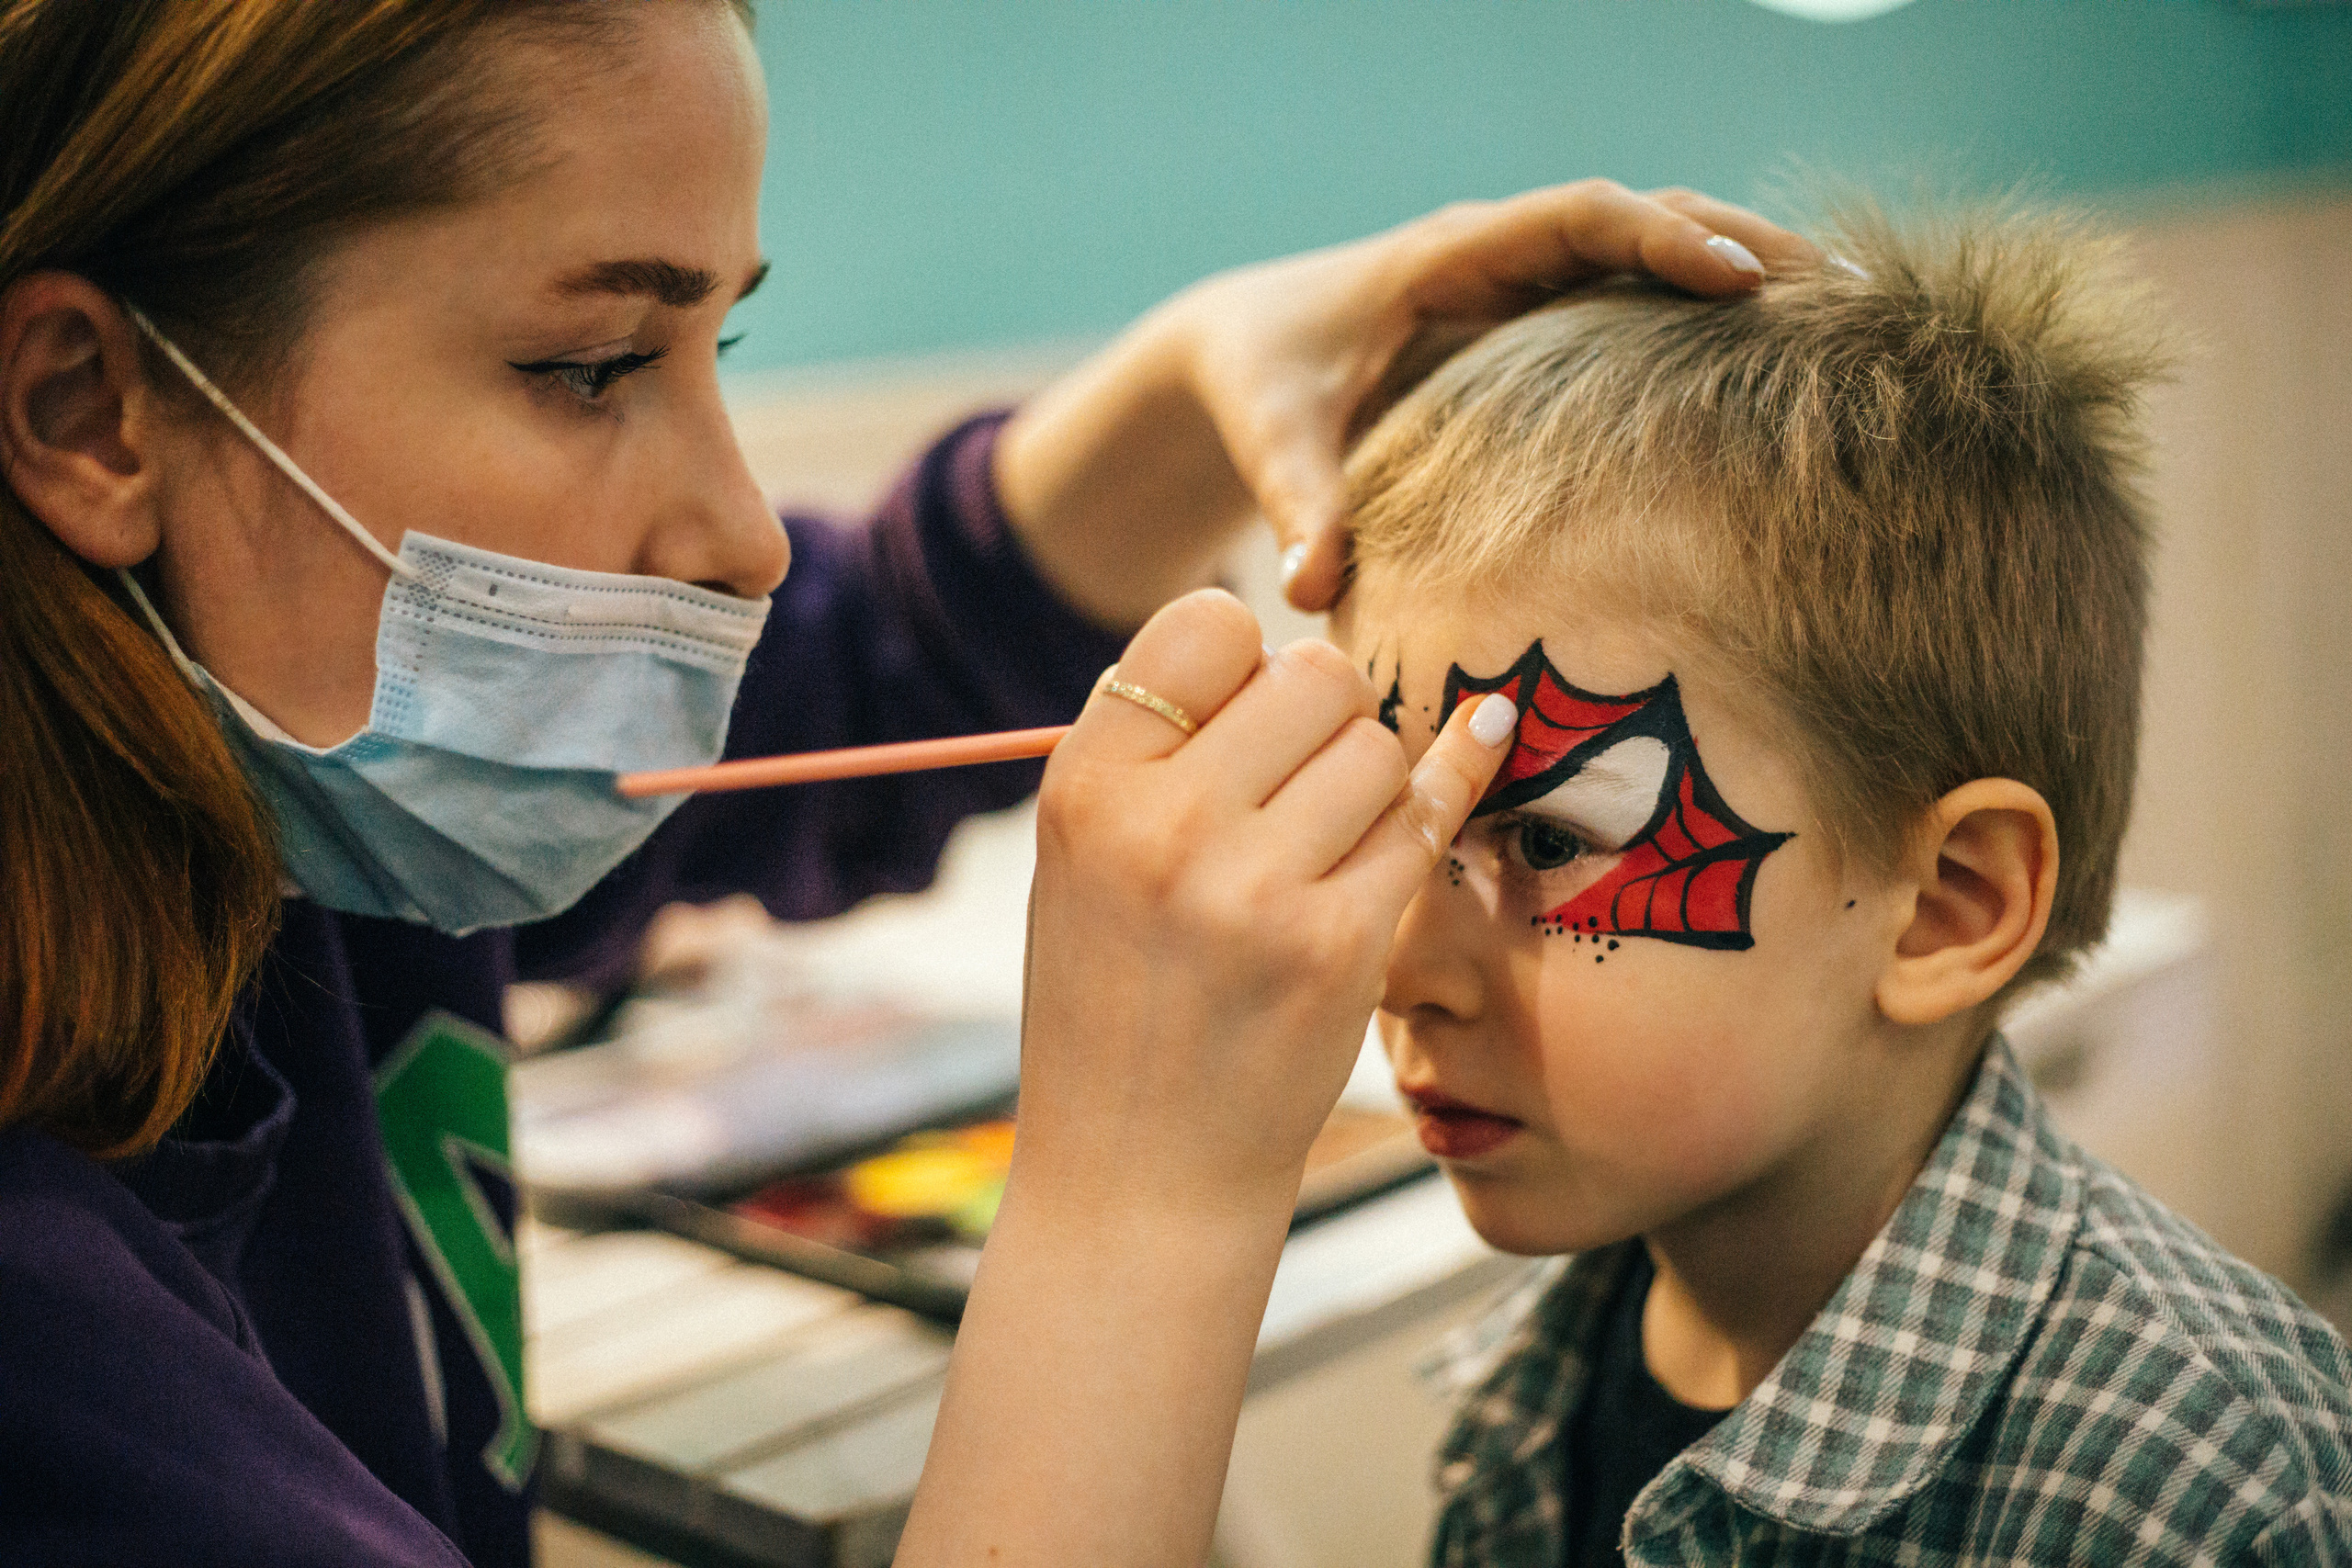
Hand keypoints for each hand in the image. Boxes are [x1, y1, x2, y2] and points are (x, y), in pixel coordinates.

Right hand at [895, 589, 1511, 1567]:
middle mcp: (1164, 826)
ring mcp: (1256, 889)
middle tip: (1301, 786)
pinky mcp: (1341, 948)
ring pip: (1379, 749)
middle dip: (1326, 718)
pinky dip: (1433, 813)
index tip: (1245, 717)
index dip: (1245, 661)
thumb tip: (1285, 640)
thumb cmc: (1115, 1006)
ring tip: (1324, 848)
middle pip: (1314, 676)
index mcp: (1085, 787)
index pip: (1207, 623)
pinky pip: (1425, 824)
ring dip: (1373, 784)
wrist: (1140, 1175)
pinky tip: (1444, 787)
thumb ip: (1162, 751)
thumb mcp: (1084, 862)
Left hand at [996, 182, 1819, 624]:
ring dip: (1744, 277)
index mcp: (1450, 256)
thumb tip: (1308, 590)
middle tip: (1844, 294)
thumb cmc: (1260, 382)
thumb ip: (1298, 504)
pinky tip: (1783, 373)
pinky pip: (1642, 305)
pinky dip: (1709, 323)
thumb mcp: (1271, 437)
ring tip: (1850, 327)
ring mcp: (1532, 286)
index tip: (1737, 279)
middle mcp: (1505, 256)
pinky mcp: (1542, 326)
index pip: (1578, 218)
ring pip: (1658, 256)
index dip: (1660, 239)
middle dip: (1740, 244)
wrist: (1247, 353)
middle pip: (1647, 219)